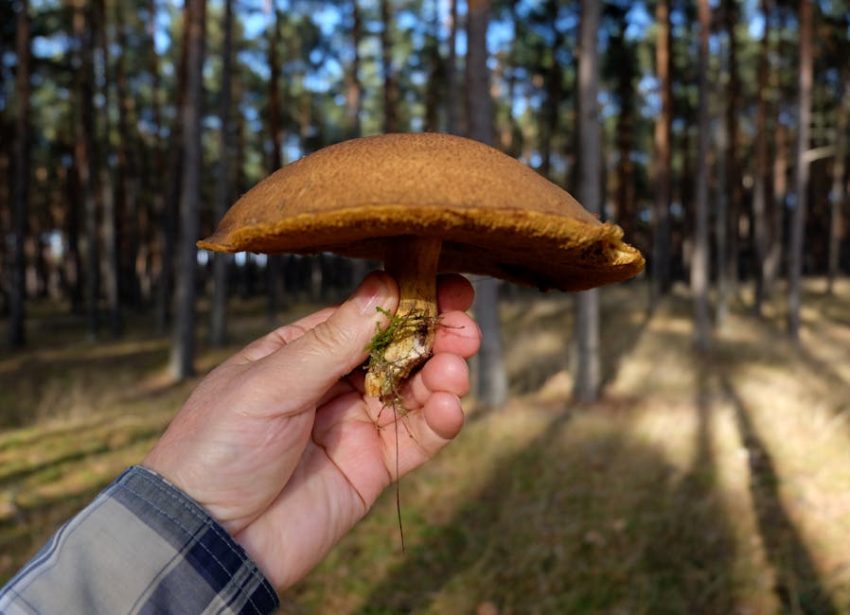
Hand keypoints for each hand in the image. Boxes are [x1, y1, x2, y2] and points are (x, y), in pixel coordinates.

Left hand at [143, 272, 479, 588]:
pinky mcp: (373, 468)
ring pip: (414, 390)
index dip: (407, 301)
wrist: (209, 542)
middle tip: (465, 330)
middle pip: (398, 350)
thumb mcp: (269, 383)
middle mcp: (332, 384)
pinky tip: (449, 408)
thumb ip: (331, 341)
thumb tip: (386, 287)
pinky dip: (441, 421)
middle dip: (435, 336)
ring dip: (443, 376)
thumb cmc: (218, 448)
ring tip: (455, 371)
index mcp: (300, 353)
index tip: (447, 288)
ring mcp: (354, 426)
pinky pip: (417, 439)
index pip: (364, 316)